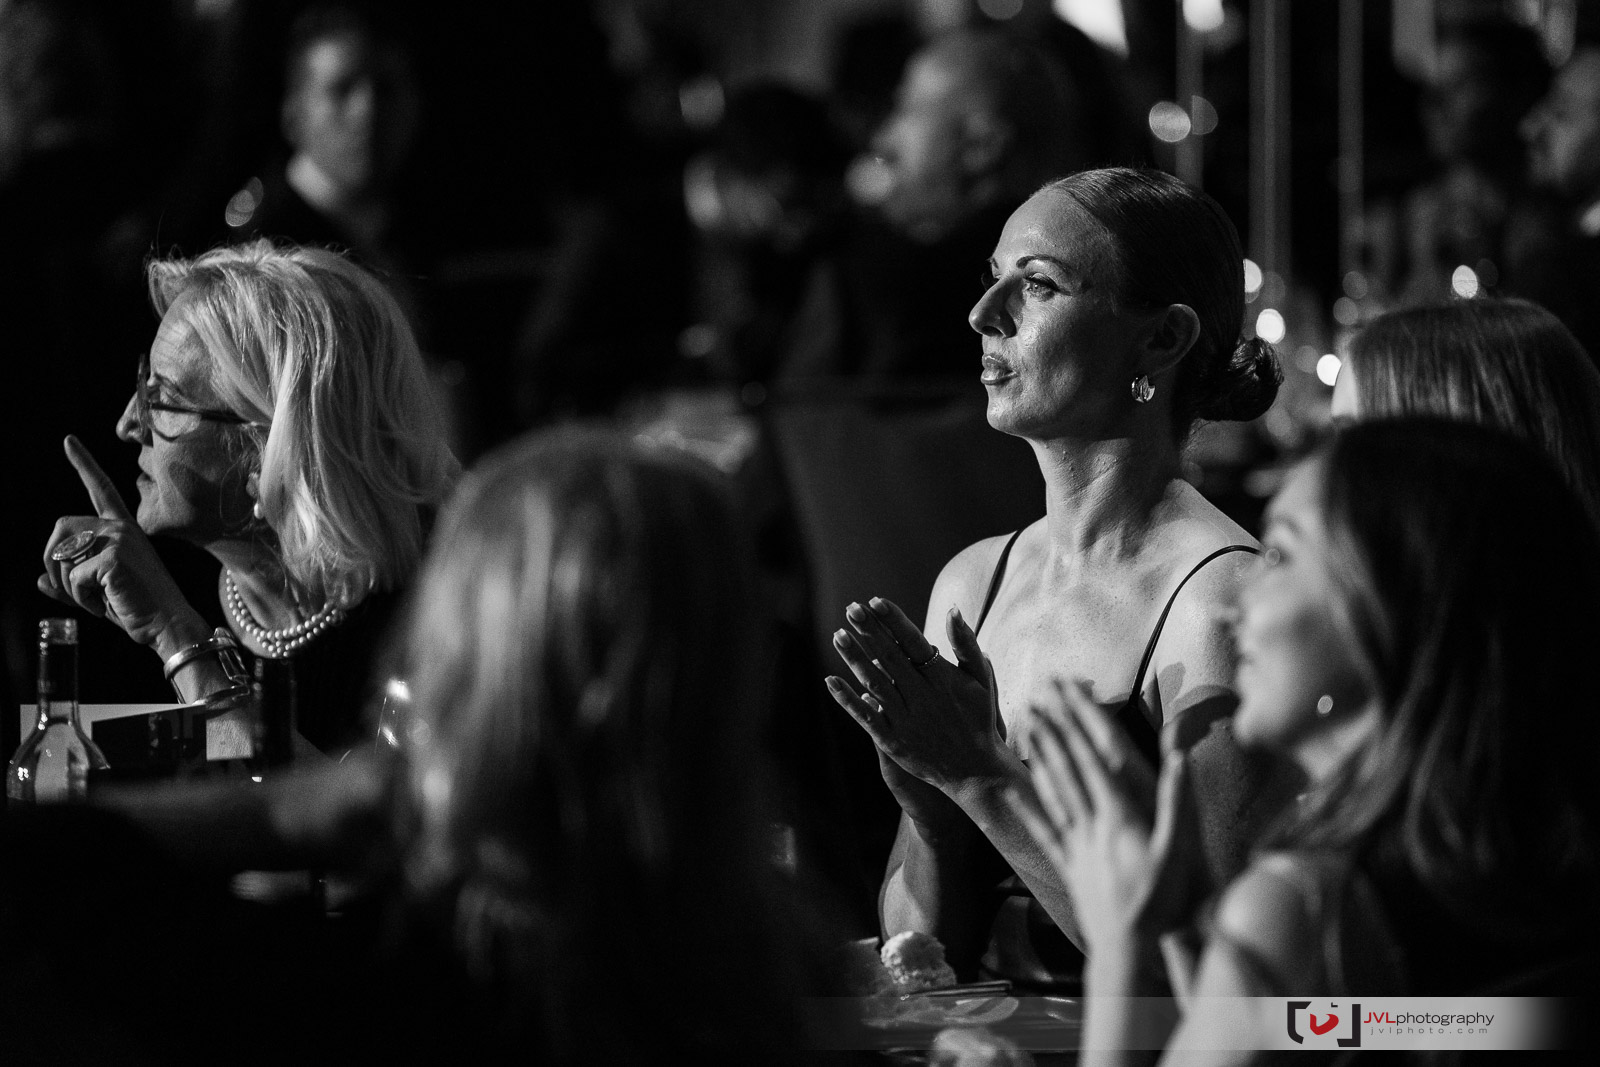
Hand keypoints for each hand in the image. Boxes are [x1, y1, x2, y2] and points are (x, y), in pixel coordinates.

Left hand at [39, 436, 201, 649]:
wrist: (168, 625)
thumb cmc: (139, 609)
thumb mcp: (99, 592)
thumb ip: (70, 582)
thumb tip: (39, 581)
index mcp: (123, 529)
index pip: (100, 489)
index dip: (83, 463)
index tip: (68, 440)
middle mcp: (121, 527)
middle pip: (60, 527)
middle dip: (51, 560)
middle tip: (69, 589)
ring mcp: (118, 539)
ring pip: (62, 554)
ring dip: (68, 584)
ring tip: (97, 599)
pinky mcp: (113, 557)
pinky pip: (73, 576)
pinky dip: (81, 598)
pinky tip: (104, 605)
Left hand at [824, 596, 1016, 795]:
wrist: (975, 769)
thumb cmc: (978, 717)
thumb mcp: (981, 678)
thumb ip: (965, 643)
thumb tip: (953, 609)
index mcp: (942, 677)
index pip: (913, 642)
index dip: (893, 621)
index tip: (875, 601)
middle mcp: (922, 696)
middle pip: (890, 657)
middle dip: (869, 632)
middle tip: (850, 608)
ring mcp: (906, 719)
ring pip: (874, 683)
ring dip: (855, 659)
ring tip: (838, 635)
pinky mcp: (893, 740)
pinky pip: (866, 716)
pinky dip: (847, 699)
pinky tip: (830, 680)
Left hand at [1007, 678, 1209, 951]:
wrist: (1127, 949)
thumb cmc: (1158, 903)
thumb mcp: (1177, 854)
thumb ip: (1177, 805)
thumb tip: (1179, 758)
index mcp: (1119, 817)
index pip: (1095, 761)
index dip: (1080, 725)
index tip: (1066, 696)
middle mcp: (1091, 826)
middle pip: (1069, 771)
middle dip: (1055, 731)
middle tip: (1037, 698)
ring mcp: (1076, 846)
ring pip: (1053, 793)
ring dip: (1040, 759)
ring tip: (1027, 728)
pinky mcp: (1068, 866)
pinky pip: (1044, 832)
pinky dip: (1027, 809)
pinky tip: (1011, 791)